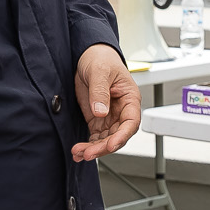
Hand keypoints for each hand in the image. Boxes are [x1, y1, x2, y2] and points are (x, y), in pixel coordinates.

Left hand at [71, 45, 141, 161]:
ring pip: (105, 139)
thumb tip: (100, 112)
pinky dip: (87, 145)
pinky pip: (95, 136)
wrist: (88, 56)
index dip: (122, 136)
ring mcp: (109, 117)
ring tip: (78, 153)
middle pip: (117, 135)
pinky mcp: (97, 119)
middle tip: (87, 153)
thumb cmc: (101, 59)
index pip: (131, 122)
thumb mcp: (99, 72)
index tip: (110, 145)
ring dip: (93, 148)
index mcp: (130, 99)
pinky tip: (78, 151)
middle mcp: (122, 111)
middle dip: (103, 147)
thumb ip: (100, 92)